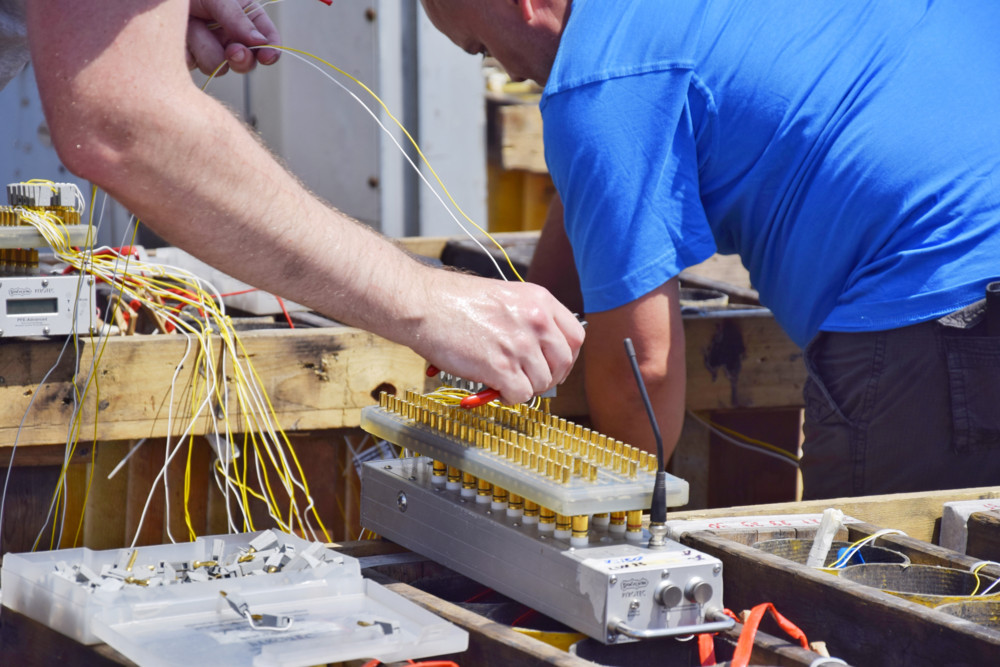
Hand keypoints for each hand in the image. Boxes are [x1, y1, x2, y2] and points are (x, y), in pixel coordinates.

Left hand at [187, 0, 280, 75]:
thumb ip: (239, 20)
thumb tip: (260, 42)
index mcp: (244, 18)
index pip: (267, 39)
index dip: (270, 50)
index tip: (267, 57)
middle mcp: (229, 36)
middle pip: (246, 62)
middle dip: (240, 58)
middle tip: (233, 52)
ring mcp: (209, 49)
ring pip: (217, 67)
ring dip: (203, 46)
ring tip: (190, 24)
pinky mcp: (189, 58)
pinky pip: (192, 66)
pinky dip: (184, 50)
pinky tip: (178, 33)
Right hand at [412, 273, 584, 404]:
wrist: (424, 304)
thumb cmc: (454, 301)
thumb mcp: (506, 298)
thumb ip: (529, 320)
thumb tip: (541, 352)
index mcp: (540, 301)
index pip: (576, 337)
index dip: (566, 357)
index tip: (553, 365)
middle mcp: (536, 321)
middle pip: (563, 363)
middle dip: (549, 378)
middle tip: (530, 380)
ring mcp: (520, 345)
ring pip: (542, 383)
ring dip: (525, 388)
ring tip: (504, 381)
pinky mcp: (501, 367)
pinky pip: (521, 395)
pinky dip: (509, 397)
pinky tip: (494, 387)